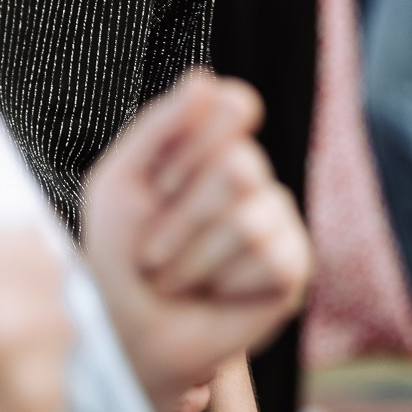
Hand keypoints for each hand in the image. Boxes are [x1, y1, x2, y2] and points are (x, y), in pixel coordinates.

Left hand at [82, 74, 311, 411]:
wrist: (124, 333)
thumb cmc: (119, 255)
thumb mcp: (119, 182)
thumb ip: (159, 126)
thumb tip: (206, 78)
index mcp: (214, 145)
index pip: (236, 106)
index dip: (193, 146)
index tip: (158, 184)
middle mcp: (253, 176)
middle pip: (241, 166)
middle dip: (182, 217)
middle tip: (153, 251)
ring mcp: (278, 220)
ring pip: (249, 220)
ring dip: (193, 260)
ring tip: (175, 280)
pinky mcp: (293, 267)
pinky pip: (269, 259)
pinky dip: (224, 283)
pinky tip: (213, 294)